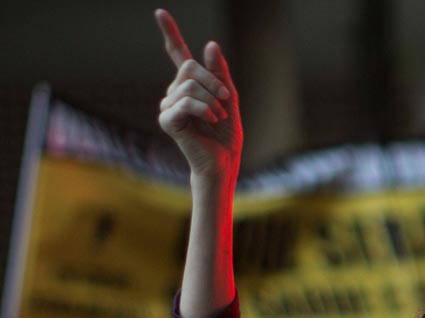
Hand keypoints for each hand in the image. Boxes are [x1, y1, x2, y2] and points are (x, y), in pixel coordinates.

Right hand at [154, 9, 241, 183]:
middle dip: (213, 82)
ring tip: (219, 116)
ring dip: (212, 101)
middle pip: (189, 68)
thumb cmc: (226, 134)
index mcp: (189, 86)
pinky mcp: (167, 119)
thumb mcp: (229, 98)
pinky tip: (212, 120)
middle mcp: (174, 92)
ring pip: (189, 85)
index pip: (178, 54)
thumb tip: (210, 44)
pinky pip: (186, 102)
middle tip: (226, 100)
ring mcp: (167, 105)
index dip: (170, 33)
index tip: (160, 12)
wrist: (223, 161)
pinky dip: (205, 109)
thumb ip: (220, 73)